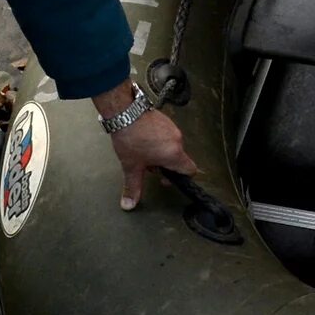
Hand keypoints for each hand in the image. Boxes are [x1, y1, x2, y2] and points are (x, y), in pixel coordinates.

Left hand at [96, 85, 197, 209]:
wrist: (124, 111)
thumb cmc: (130, 137)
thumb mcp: (131, 166)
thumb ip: (133, 187)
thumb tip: (130, 204)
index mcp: (174, 154)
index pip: (190, 170)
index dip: (179, 177)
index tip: (164, 177)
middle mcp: (177, 140)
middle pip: (178, 158)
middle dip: (164, 164)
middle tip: (148, 164)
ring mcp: (173, 128)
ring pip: (172, 146)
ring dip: (161, 151)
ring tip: (143, 149)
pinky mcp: (166, 119)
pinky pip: (167, 134)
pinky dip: (158, 139)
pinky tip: (142, 138)